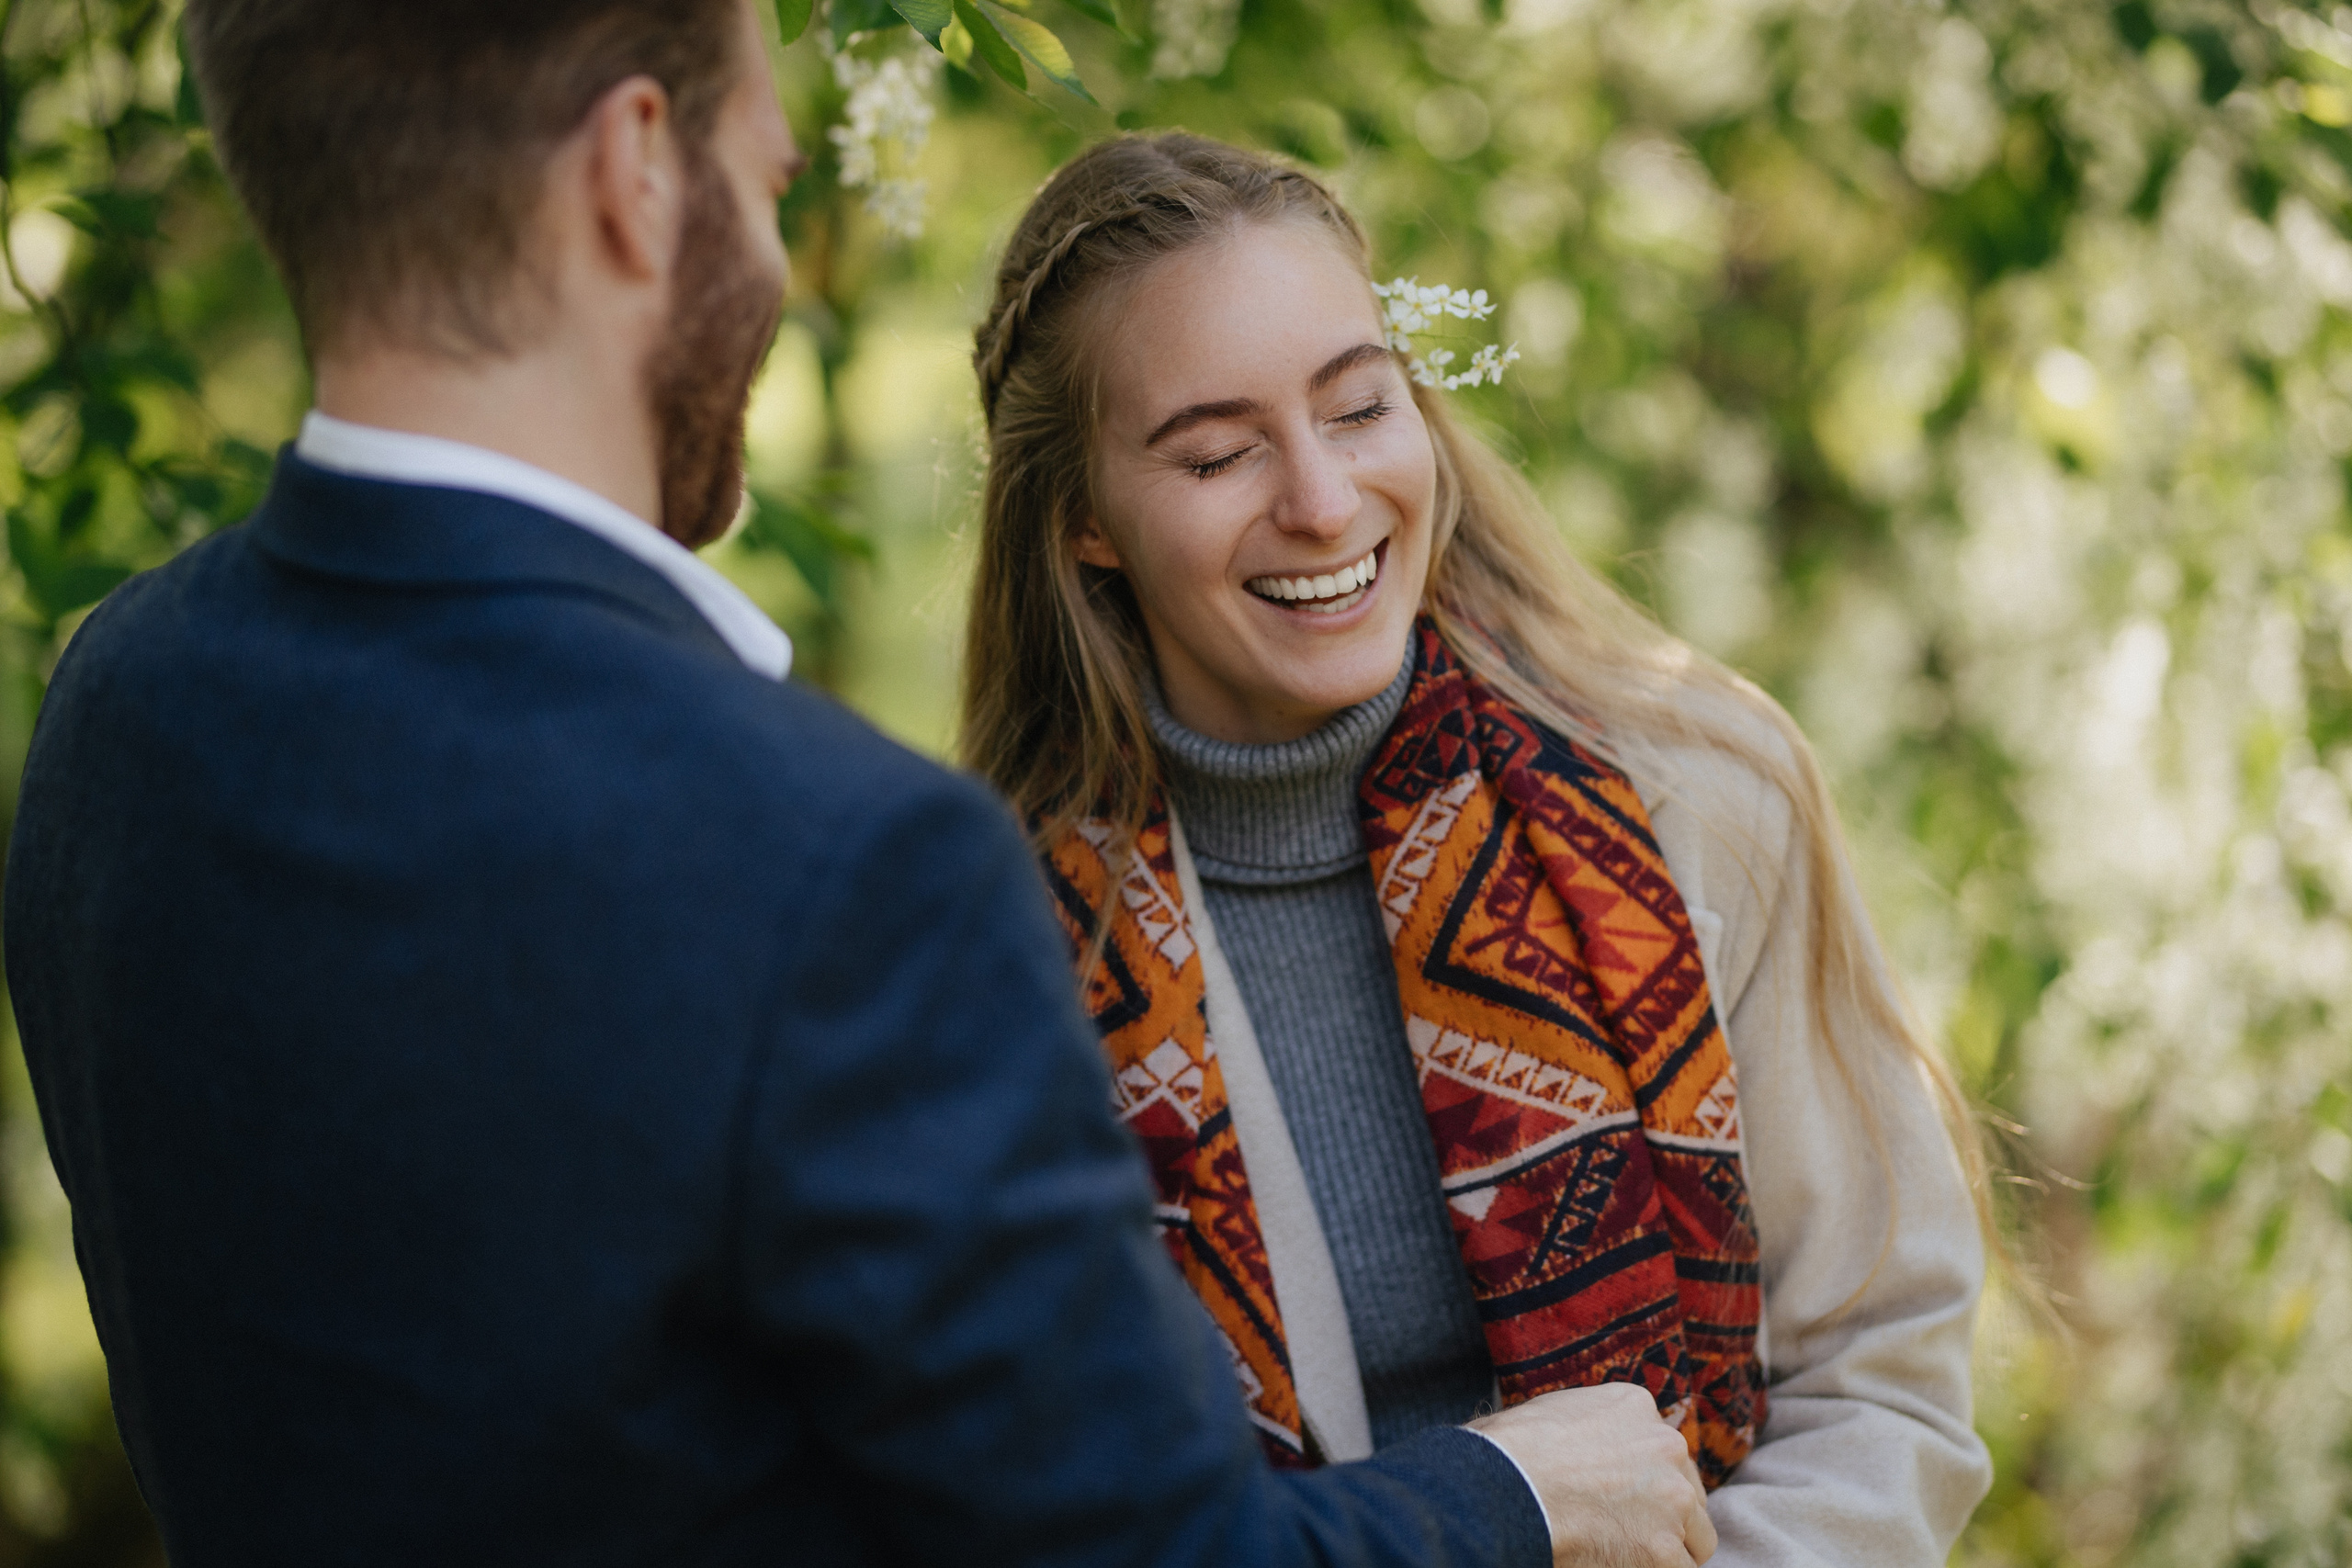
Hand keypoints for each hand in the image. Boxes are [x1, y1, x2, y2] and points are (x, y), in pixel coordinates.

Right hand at [1469, 1383, 1715, 1566]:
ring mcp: (1672, 1498)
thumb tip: (1579, 1447)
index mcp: (1635, 1406)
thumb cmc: (1505, 1452)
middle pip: (1690, 1491)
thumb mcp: (1554, 1411)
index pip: (1664, 1449)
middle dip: (1668, 1514)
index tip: (1628, 1498)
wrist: (1502, 1488)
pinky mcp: (1664, 1549)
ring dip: (1669, 1549)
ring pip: (1697, 1536)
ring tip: (1631, 1556)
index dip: (1647, 1480)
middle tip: (1633, 1532)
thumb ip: (1588, 1425)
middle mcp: (1666, 1446)